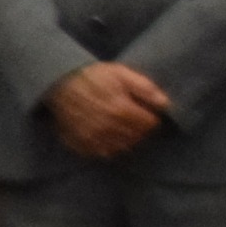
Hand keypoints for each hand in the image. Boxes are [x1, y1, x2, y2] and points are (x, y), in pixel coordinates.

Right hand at [47, 60, 170, 160]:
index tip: (145, 112)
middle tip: (133, 119)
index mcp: (121, 110)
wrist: (59, 82)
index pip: (149, 124)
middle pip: (136, 137)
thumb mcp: (121, 73)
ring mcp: (93, 138)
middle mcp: (108, 128)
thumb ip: (145, 88)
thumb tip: (166, 104)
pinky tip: (107, 137)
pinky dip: (108, 148)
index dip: (151, 117)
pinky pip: (102, 153)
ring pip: (121, 147)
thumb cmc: (93, 76)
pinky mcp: (81, 143)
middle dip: (139, 129)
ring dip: (126, 139)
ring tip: (121, 128)